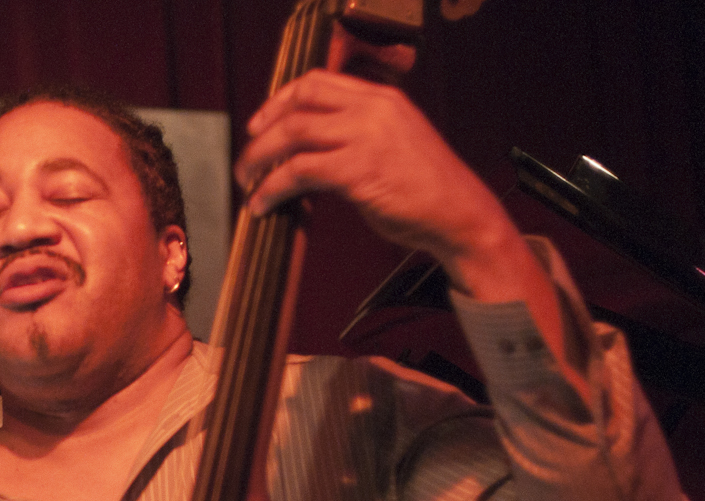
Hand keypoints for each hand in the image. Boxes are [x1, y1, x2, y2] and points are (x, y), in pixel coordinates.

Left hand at [234, 70, 566, 364]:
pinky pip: (300, 171)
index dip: (279, 101)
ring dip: (259, 160)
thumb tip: (314, 153)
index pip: (316, 81)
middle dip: (262, 131)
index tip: (260, 124)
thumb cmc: (427, 191)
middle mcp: (372, 109)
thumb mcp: (394, 146)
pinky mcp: (359, 170)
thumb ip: (358, 138)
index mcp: (381, 98)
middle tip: (246, 159)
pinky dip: (273, 187)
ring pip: (293, 134)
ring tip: (246, 183)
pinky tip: (262, 204)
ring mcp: (366, 137)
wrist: (459, 214)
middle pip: (298, 103)